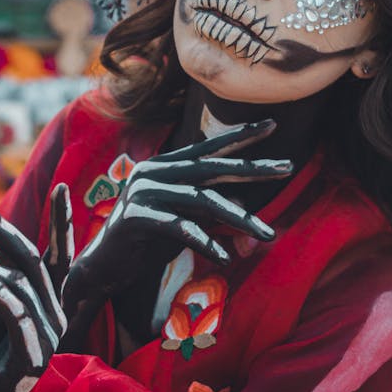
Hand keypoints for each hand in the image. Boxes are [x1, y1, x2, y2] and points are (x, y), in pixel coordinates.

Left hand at [0, 185, 72, 391]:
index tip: (62, 186)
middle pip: (33, 260)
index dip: (60, 221)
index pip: (58, 255)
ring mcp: (45, 337)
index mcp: (47, 302)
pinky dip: (5, 299)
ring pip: (16, 285)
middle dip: (1, 226)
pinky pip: (19, 320)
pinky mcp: (30, 360)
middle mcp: (54, 315)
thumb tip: (3, 235)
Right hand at [61, 120, 291, 338]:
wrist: (105, 267)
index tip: (272, 124)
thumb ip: (210, 213)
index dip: (240, 136)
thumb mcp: (187, 223)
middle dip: (252, 169)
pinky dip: (204, 242)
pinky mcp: (135, 217)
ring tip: (268, 234)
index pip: (209, 148)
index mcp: (166, 166)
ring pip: (202, 200)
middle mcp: (154, 172)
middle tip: (287, 167)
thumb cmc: (148, 243)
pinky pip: (179, 227)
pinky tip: (224, 258)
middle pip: (212, 168)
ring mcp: (143, 192)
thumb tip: (243, 207)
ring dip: (239, 219)